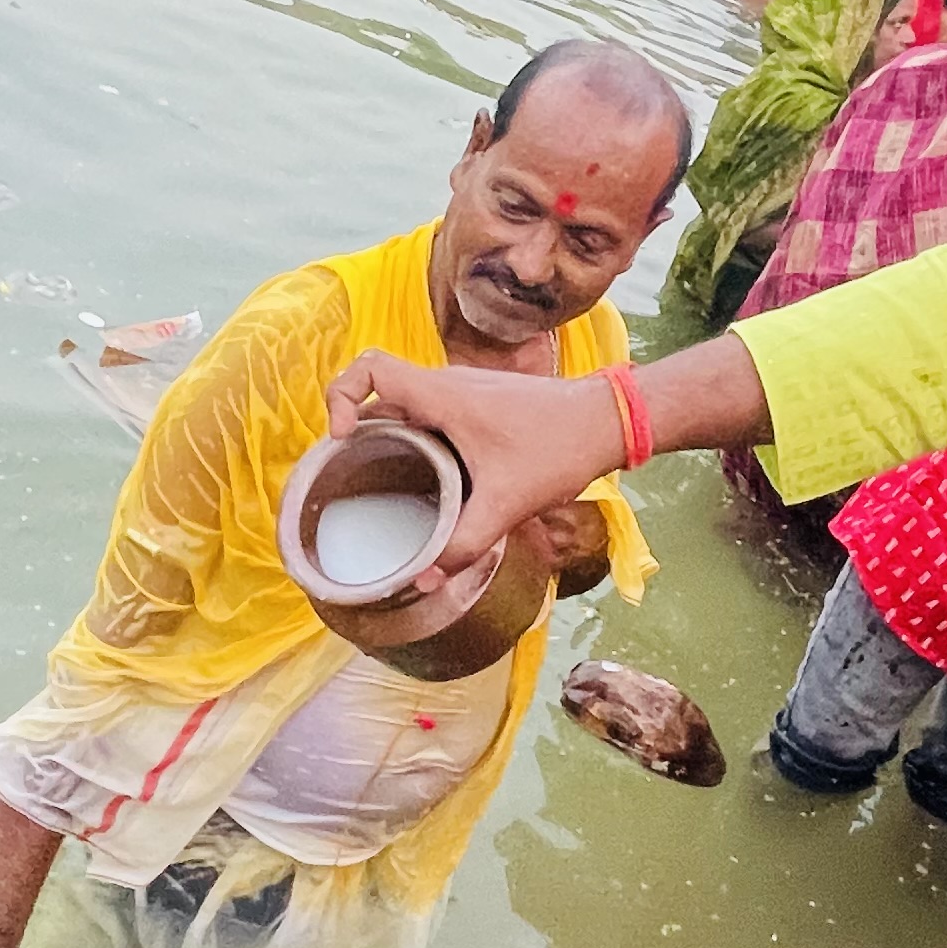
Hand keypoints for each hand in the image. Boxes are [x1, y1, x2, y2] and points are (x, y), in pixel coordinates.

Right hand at [326, 354, 626, 586]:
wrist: (606, 421)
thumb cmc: (559, 448)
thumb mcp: (507, 504)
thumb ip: (462, 545)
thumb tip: (422, 581)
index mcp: (442, 395)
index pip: (369, 367)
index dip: (340, 394)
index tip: (341, 436)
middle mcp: (445, 386)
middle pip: (378, 395)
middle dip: (356, 432)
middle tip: (350, 476)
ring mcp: (461, 394)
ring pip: (404, 408)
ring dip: (386, 439)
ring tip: (379, 485)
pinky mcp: (476, 406)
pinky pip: (427, 416)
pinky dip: (414, 442)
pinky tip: (422, 482)